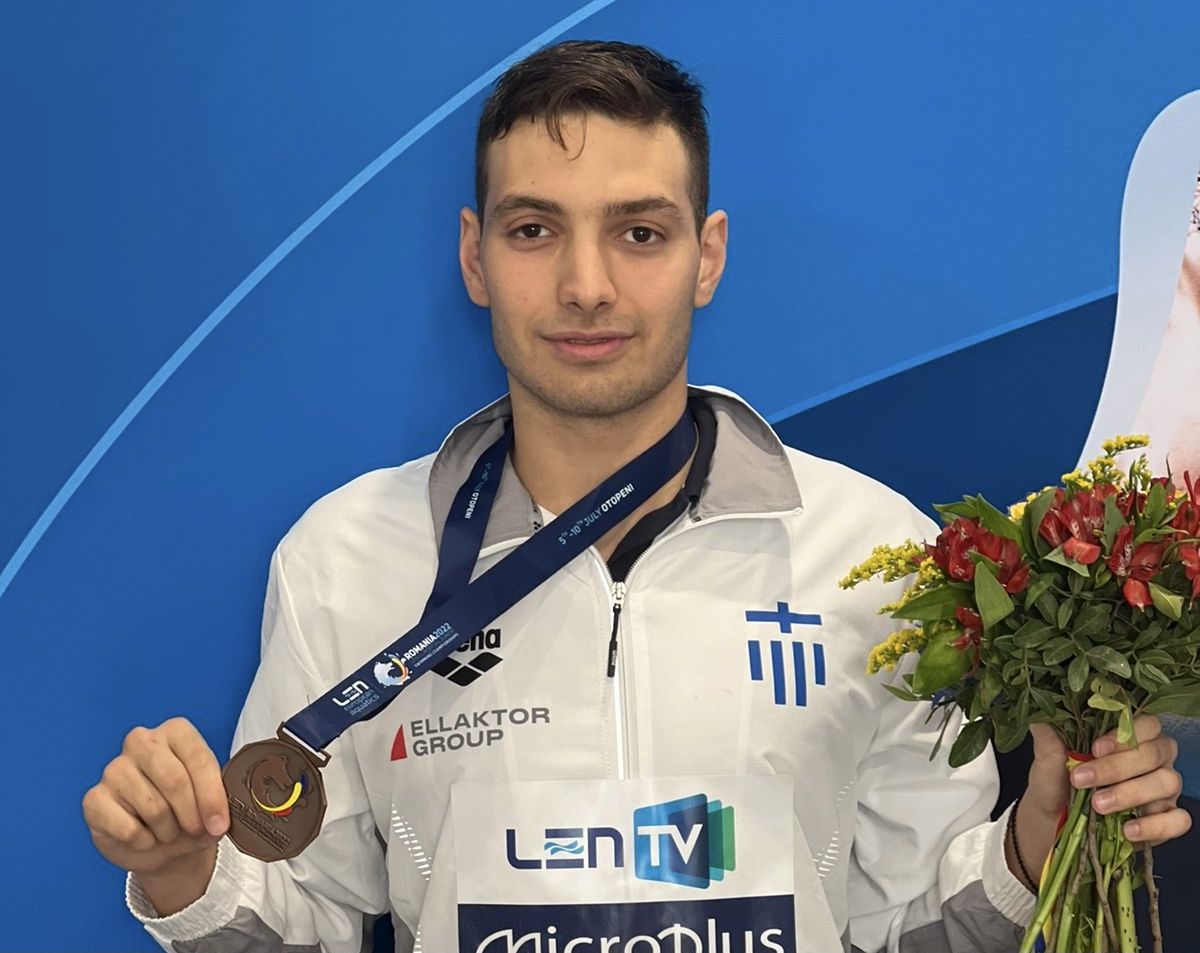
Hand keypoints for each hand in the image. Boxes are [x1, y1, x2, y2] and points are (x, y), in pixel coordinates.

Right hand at [83, 717, 228, 912]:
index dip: (212, 797)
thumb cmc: (189, 813)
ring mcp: (114, 769)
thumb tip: (220, 819)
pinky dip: (142, 841)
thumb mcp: (211, 802)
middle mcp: (141, 742)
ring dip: (168, 831)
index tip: (219, 824)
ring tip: (169, 831)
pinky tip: (143, 836)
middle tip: (195, 831)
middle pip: (174, 781)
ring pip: (153, 807)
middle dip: (191, 815)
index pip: (198, 759)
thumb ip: (219, 799)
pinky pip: (127, 828)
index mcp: (176, 732)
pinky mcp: (94, 799)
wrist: (160, 844)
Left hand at [1013, 717, 1191, 886]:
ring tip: (1098, 805)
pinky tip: (1128, 829)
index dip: (1124, 735)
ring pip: (1167, 782)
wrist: (1054, 818)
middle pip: (1155, 753)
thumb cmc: (1058, 780)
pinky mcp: (1167, 819)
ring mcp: (1164, 788)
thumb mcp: (1048, 759)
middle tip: (1083, 780)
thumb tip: (1038, 716)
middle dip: (1117, 767)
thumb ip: (1048, 738)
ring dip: (1131, 793)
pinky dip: (1155, 825)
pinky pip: (1178, 820)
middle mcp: (1155, 757)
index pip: (1145, 723)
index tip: (1094, 748)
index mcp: (1131, 734)